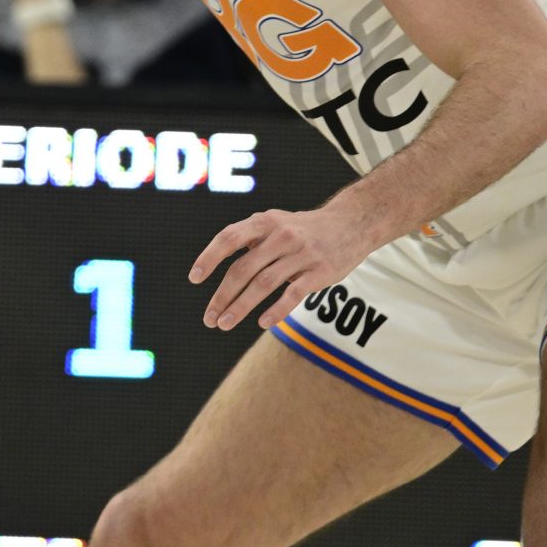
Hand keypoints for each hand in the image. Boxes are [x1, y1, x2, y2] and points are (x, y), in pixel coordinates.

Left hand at [189, 202, 377, 332]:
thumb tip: (218, 264)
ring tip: (225, 324)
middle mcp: (281, 236)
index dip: (209, 257)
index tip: (195, 278)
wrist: (352, 223)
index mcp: (264, 222)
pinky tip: (262, 323)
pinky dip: (276, 310)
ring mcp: (301, 254)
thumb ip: (249, 239)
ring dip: (241, 307)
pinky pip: (293, 295)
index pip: (229, 237)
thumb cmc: (304, 228)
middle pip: (243, 268)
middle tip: (210, 318)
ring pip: (264, 284)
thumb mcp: (275, 222)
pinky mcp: (320, 272)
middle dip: (223, 295)